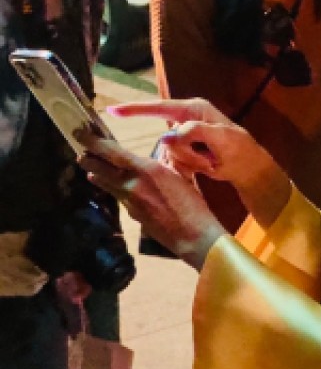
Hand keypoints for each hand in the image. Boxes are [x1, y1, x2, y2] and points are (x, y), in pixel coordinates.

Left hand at [79, 134, 224, 270]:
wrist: (191, 235)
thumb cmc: (193, 202)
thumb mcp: (181, 173)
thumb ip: (165, 161)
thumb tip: (160, 151)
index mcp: (146, 169)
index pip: (112, 153)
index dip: (94, 142)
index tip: (80, 134)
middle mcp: (131, 184)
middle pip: (101, 169)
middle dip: (88, 159)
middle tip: (79, 152)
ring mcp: (129, 201)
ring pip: (106, 184)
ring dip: (96, 174)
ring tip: (89, 168)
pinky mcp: (131, 214)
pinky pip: (118, 196)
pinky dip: (112, 187)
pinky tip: (113, 186)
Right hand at [108, 98, 291, 227]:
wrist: (248, 167)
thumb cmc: (239, 148)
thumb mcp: (222, 138)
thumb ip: (195, 132)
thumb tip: (167, 135)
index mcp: (194, 109)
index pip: (159, 107)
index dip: (136, 110)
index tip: (112, 110)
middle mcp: (186, 119)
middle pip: (167, 138)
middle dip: (186, 153)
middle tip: (208, 159)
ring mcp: (185, 136)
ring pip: (169, 152)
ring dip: (190, 161)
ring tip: (212, 161)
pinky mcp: (184, 150)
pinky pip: (174, 161)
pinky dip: (189, 166)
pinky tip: (207, 165)